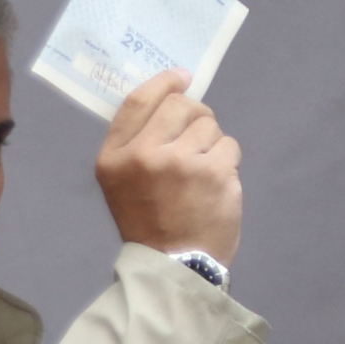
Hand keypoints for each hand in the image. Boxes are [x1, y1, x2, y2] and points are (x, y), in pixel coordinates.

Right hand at [97, 69, 242, 264]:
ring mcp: (182, 163)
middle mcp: (145, 156)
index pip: (138, 101)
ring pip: (209, 124)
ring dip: (211, 143)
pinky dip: (227, 160)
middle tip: (195, 139)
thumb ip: (135, 143)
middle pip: (180, 105)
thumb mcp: (121, 183)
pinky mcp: (215, 173)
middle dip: (194, 115)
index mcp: (115, 158)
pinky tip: (215, 183)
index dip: (164, 82)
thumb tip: (172, 95)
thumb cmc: (148, 223)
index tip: (182, 77)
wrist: (174, 267)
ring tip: (201, 173)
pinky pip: (229, 145)